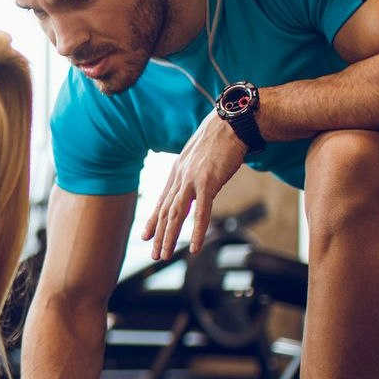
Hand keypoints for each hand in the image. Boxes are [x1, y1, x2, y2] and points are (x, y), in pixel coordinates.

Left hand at [140, 112, 247, 260]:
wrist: (232, 123)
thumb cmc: (220, 138)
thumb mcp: (200, 156)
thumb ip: (194, 171)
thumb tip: (196, 182)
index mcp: (178, 171)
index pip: (162, 201)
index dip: (153, 220)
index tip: (146, 236)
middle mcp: (180, 177)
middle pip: (166, 211)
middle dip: (159, 235)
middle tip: (154, 254)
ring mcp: (192, 180)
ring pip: (176, 215)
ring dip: (170, 238)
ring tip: (165, 255)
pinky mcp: (208, 182)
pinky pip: (201, 212)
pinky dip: (196, 231)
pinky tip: (193, 247)